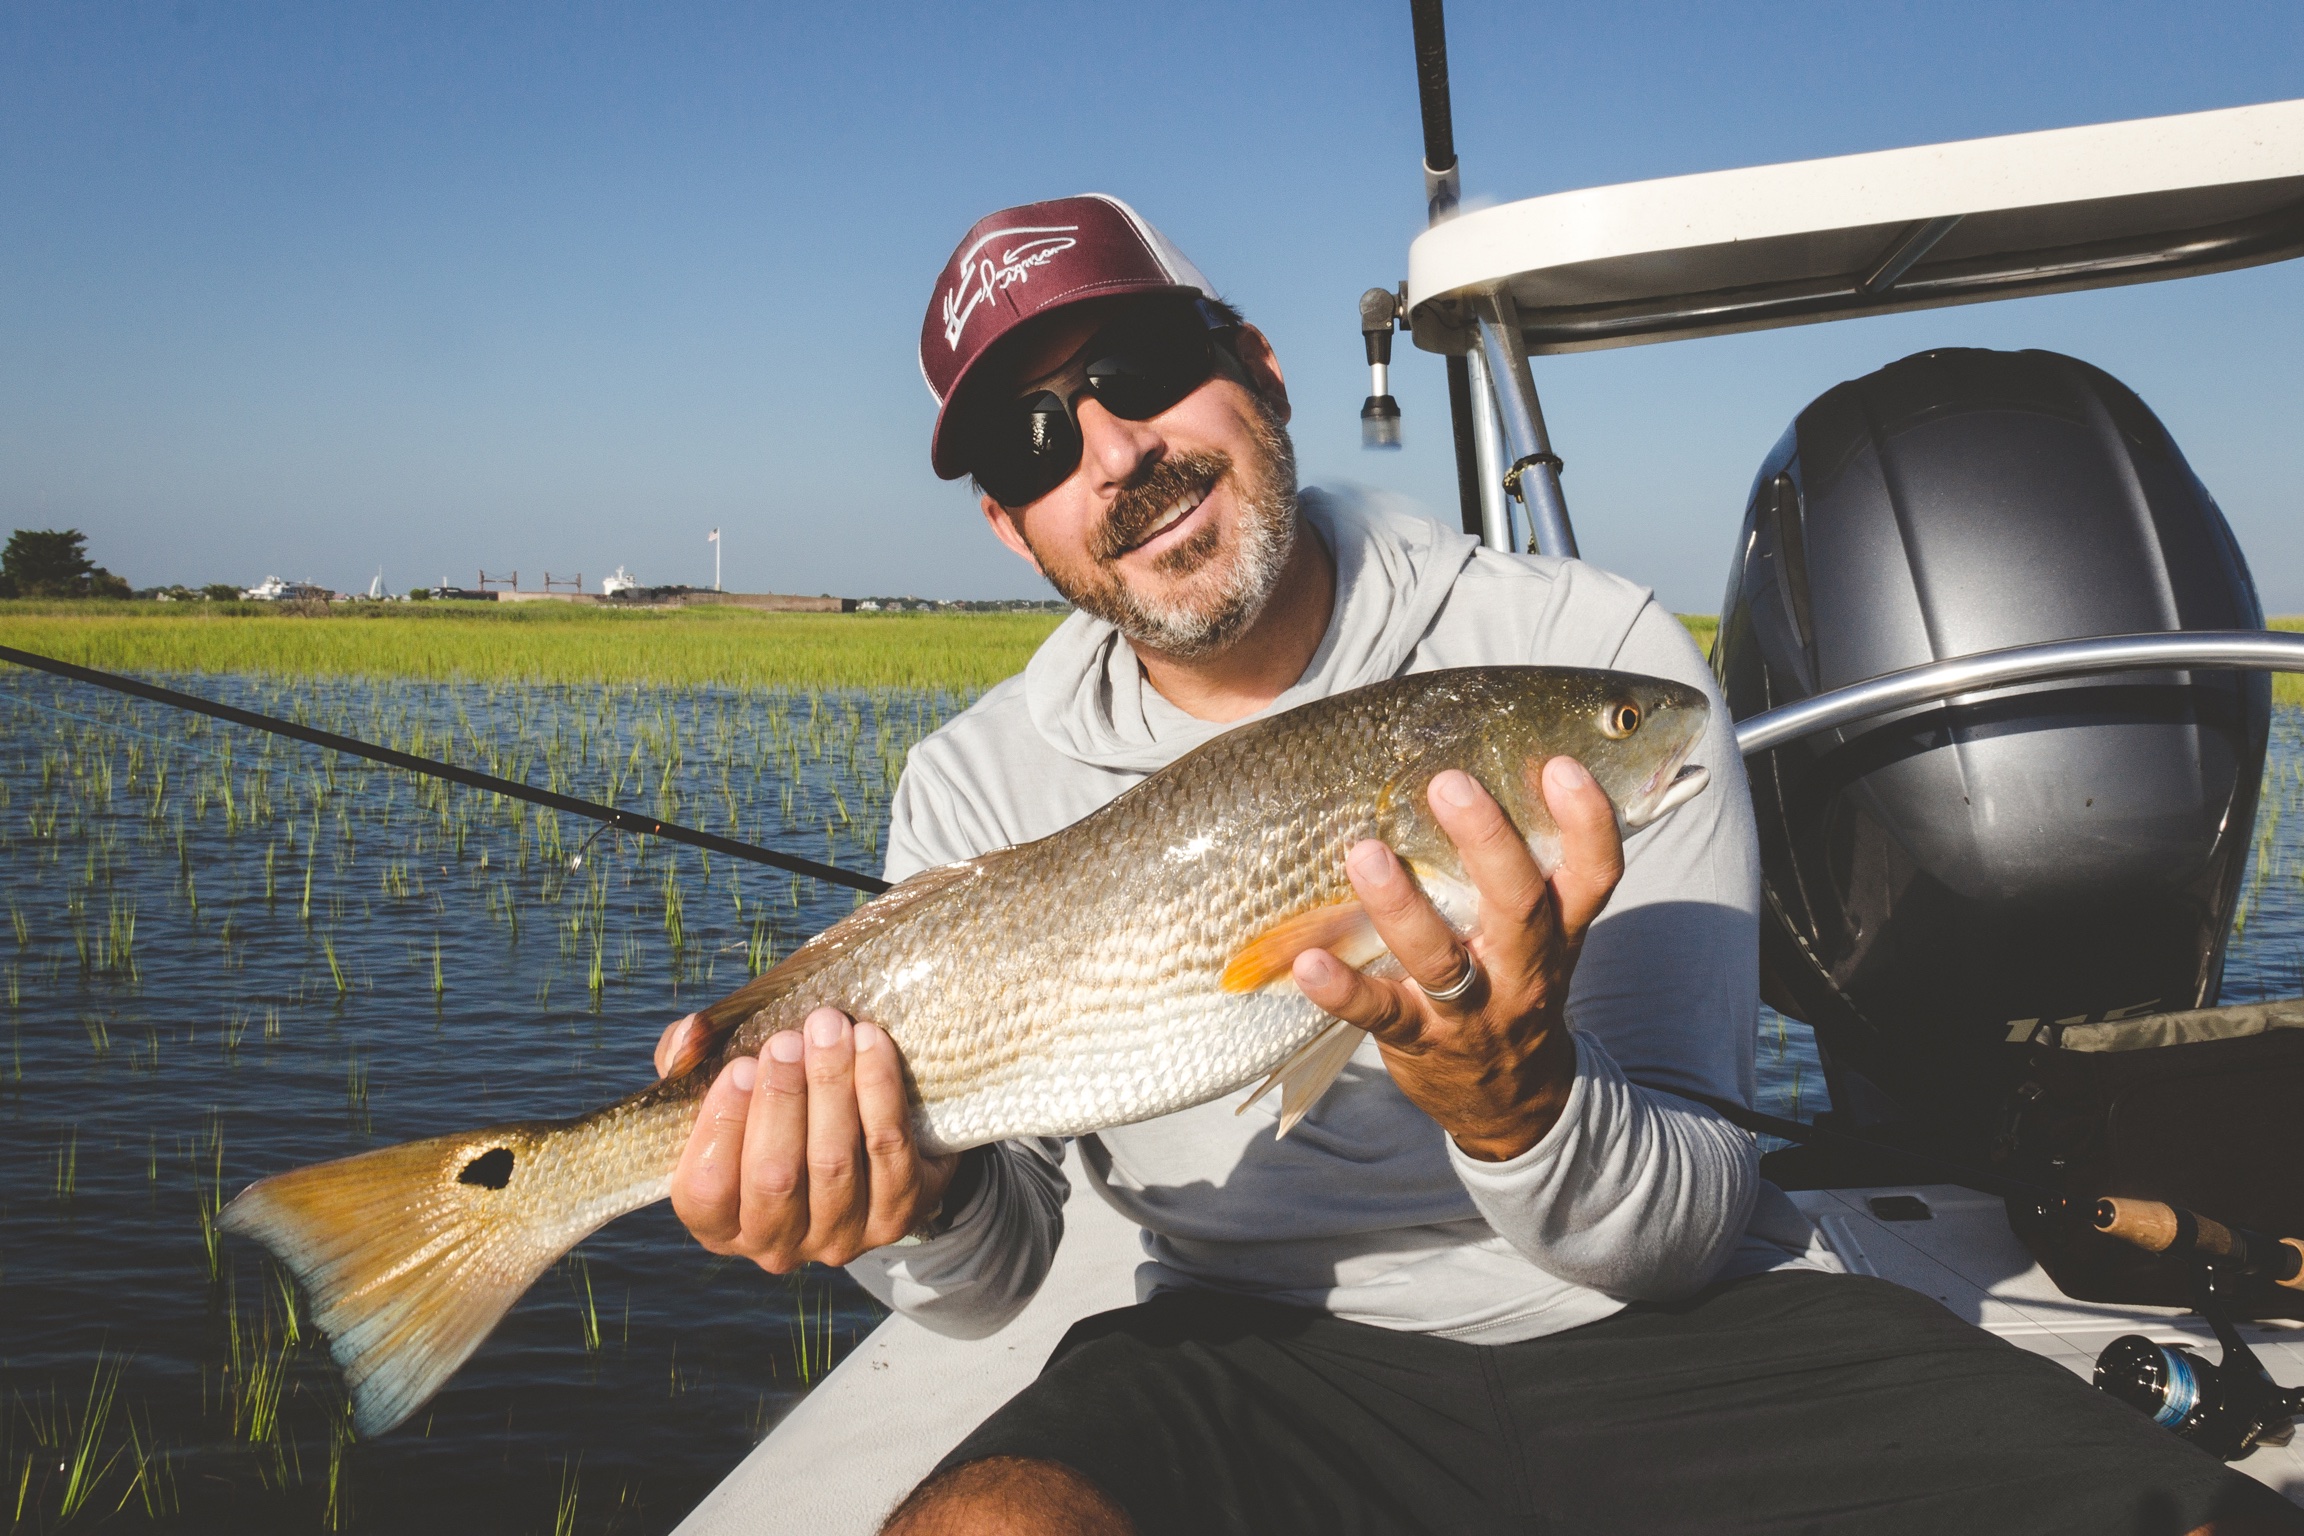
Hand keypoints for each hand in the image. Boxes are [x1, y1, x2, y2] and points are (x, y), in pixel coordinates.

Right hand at [656, 1006, 960, 1271]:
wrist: (862, 1141)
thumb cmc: (775, 1112)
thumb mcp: (724, 1092)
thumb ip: (690, 1063)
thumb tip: (688, 1036)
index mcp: (720, 1225)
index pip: (706, 1191)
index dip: (721, 1127)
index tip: (738, 1066)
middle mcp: (775, 1245)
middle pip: (774, 1177)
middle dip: (780, 1099)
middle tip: (787, 1040)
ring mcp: (839, 1237)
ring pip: (833, 1163)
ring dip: (832, 1086)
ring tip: (830, 1029)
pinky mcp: (896, 1216)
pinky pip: (888, 1150)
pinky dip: (879, 1091)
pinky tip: (870, 1044)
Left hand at [1292, 756, 1623, 1162]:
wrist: (1513, 1103)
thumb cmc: (1511, 984)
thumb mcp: (1538, 933)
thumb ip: (1520, 864)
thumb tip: (1468, 757)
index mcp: (1558, 930)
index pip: (1593, 873)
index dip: (1587, 822)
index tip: (1561, 766)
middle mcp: (1523, 968)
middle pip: (1520, 904)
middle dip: (1489, 842)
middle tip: (1450, 783)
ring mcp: (1472, 1010)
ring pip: (1443, 959)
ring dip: (1402, 906)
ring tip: (1364, 853)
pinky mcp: (1419, 1041)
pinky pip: (1380, 1014)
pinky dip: (1343, 990)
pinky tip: (1308, 962)